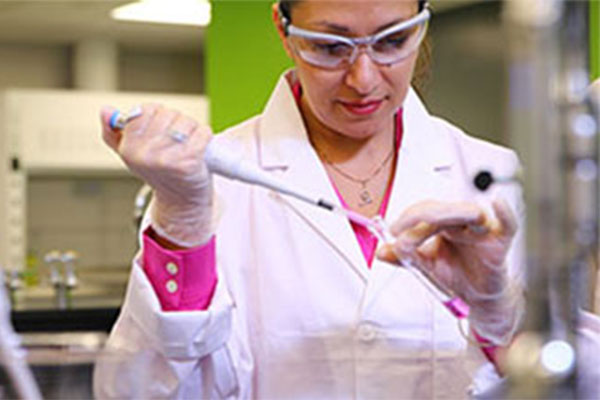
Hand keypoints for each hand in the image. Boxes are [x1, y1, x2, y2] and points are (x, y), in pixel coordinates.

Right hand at [100, 104, 214, 246]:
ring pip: (186, 122)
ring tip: (189, 144)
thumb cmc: (160, 172)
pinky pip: (202, 133)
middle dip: (178, 122)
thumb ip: (114, 132)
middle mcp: (145, 154)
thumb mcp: (131, 154)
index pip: (147, 110)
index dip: (160, 115)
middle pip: (169, 114)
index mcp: (129, 148)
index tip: (163, 129)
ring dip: (193, 129)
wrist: (181, 200)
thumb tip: (105, 109)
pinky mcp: (188, 163)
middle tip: (178, 140)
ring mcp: (166, 160)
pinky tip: (200, 147)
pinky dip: (205, 136)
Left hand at [377, 199, 522, 344]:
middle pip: (442, 209)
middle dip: (419, 216)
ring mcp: (481, 229)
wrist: (477, 298)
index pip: (425, 211)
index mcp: (443, 223)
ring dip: (447, 213)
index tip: (393, 231)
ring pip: (468, 211)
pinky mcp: (500, 241)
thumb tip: (381, 252)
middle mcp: (462, 222)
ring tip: (429, 221)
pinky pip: (508, 224)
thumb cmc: (456, 274)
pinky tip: (497, 203)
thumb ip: (404, 257)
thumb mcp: (425, 266)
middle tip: (401, 229)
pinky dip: (505, 213)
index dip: (408, 218)